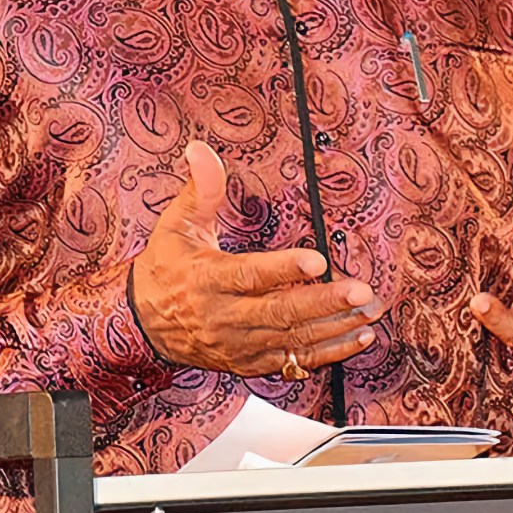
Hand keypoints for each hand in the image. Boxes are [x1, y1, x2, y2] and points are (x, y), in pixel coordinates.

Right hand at [130, 141, 383, 374]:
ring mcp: (238, 345)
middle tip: (359, 291)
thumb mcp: (177, 224)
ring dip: (335, 328)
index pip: (249, 275)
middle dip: (323, 303)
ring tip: (368, 312)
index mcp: (207, 279)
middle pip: (279, 312)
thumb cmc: (166, 266)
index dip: (283, 269)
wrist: (143, 323)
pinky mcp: (249, 362)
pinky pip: (293, 362)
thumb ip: (200, 189)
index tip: (317, 260)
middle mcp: (224, 317)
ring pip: (292, 339)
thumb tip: (201, 150)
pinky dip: (329, 353)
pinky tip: (359, 338)